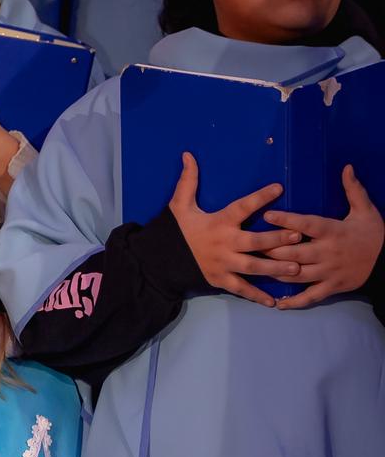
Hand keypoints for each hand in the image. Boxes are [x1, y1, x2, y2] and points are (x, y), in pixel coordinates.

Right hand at [167, 152, 300, 307]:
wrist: (159, 259)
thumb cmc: (175, 230)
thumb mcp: (180, 205)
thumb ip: (188, 181)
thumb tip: (188, 155)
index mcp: (219, 223)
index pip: (242, 207)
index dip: (260, 197)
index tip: (279, 188)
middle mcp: (224, 244)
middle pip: (255, 241)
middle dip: (278, 239)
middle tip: (298, 237)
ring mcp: (223, 264)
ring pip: (254, 267)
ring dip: (276, 268)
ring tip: (296, 268)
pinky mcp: (220, 279)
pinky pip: (242, 288)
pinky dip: (257, 296)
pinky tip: (275, 301)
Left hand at [263, 165, 383, 308]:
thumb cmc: (373, 233)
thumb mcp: (366, 210)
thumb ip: (353, 189)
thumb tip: (346, 167)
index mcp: (333, 231)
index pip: (306, 224)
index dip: (286, 220)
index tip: (267, 215)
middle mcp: (328, 253)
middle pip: (294, 253)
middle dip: (272, 250)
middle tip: (250, 246)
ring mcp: (329, 272)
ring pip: (297, 274)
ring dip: (275, 272)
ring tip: (256, 268)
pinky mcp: (333, 287)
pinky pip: (311, 296)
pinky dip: (294, 301)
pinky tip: (277, 303)